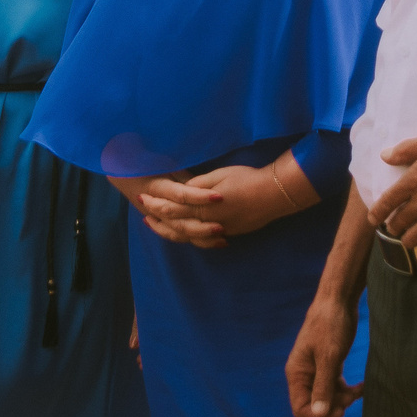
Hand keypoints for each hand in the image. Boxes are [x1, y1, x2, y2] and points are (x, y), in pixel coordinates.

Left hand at [134, 164, 297, 243]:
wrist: (275, 194)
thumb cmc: (247, 179)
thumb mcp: (219, 176)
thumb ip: (198, 185)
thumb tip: (183, 189)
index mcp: (202, 206)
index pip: (172, 207)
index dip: (155, 204)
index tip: (141, 199)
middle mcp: (208, 222)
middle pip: (177, 225)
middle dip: (159, 221)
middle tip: (144, 217)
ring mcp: (220, 230)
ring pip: (190, 236)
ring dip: (173, 233)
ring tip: (162, 229)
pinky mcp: (231, 232)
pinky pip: (205, 240)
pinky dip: (192, 239)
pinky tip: (188, 235)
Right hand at [286, 295, 361, 416]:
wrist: (339, 301)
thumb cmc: (330, 325)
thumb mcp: (329, 357)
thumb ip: (323, 386)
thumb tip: (319, 413)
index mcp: (297, 373)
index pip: (300, 407)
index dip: (318, 414)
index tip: (338, 410)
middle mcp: (305, 374)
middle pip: (316, 405)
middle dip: (334, 405)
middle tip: (351, 398)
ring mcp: (317, 370)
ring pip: (329, 397)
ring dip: (344, 398)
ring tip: (358, 391)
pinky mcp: (330, 364)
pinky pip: (337, 386)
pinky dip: (349, 389)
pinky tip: (362, 386)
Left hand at [373, 127, 416, 251]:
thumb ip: (406, 150)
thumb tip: (385, 156)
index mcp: (415, 181)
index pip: (387, 202)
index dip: (377, 213)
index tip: (372, 219)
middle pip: (399, 224)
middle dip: (393, 226)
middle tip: (394, 225)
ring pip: (414, 239)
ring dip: (408, 238)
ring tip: (410, 236)